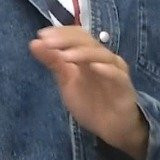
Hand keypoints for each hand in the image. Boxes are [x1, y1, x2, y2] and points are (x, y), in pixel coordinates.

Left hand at [29, 26, 148, 159]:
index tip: (41, 35)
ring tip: (65, 56)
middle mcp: (103, 58)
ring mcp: (115, 70)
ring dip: (83, 53)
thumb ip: (53, 62)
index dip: (61, 33)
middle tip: (48, 42)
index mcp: (89, 55)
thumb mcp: (66, 81)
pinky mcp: (124, 86)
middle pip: (88, 41)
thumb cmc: (90, 101)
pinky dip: (107, 69)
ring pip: (102, 55)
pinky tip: (95, 67)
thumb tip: (34, 42)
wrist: (112, 127)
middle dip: (67, 40)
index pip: (77, 35)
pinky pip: (117, 75)